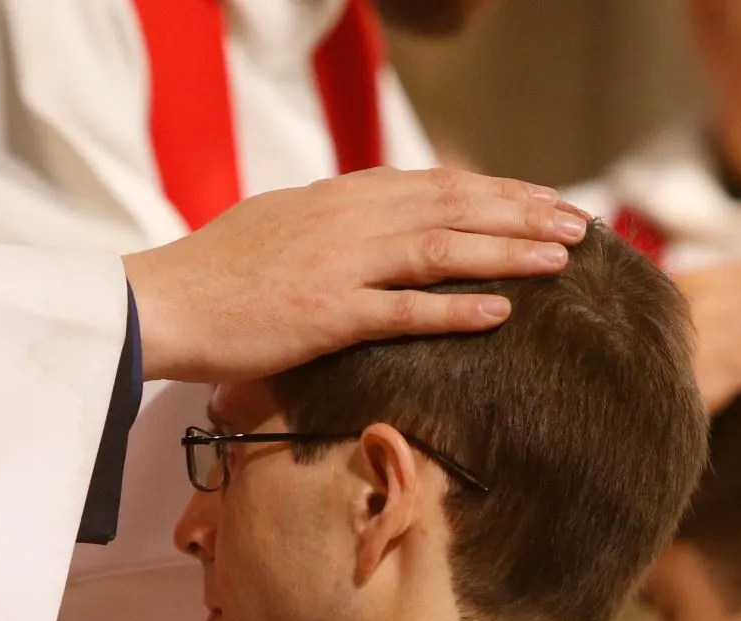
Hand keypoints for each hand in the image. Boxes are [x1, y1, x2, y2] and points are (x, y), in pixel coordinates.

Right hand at [123, 166, 587, 382]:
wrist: (160, 304)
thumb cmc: (214, 276)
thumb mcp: (277, 227)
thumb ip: (331, 223)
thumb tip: (371, 223)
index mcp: (337, 198)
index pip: (433, 185)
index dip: (495, 191)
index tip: (542, 199)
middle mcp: (347, 221)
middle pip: (453, 207)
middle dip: (522, 213)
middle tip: (580, 223)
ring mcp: (339, 266)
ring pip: (442, 248)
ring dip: (507, 252)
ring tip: (561, 258)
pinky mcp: (326, 315)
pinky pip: (405, 310)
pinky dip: (457, 309)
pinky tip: (502, 312)